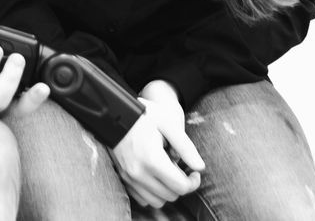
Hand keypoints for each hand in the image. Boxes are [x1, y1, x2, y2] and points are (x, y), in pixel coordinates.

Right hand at [112, 81, 204, 207]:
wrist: (114, 112)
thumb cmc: (143, 115)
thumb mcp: (168, 123)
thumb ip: (185, 147)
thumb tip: (200, 168)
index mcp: (152, 159)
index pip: (181, 187)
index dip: (193, 182)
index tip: (194, 172)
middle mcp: (138, 173)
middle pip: (171, 195)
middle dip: (181, 185)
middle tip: (180, 167)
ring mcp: (129, 177)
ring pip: (157, 201)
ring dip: (167, 190)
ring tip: (167, 171)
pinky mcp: (123, 178)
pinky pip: (143, 198)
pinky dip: (152, 192)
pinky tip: (155, 175)